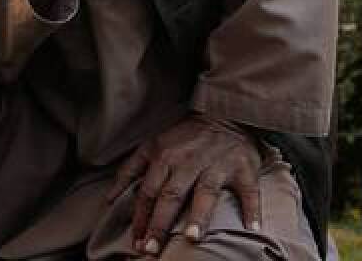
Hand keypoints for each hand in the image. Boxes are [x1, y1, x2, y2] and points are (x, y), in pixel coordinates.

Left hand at [107, 116, 261, 255]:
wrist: (225, 114)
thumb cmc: (185, 136)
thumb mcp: (153, 145)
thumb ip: (131, 169)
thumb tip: (110, 198)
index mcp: (165, 157)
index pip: (148, 192)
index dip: (141, 217)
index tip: (137, 241)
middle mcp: (189, 162)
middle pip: (171, 196)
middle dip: (160, 223)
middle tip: (151, 248)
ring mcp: (217, 166)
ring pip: (206, 193)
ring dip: (199, 216)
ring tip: (191, 238)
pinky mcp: (243, 169)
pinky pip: (248, 191)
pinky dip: (251, 209)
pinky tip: (251, 227)